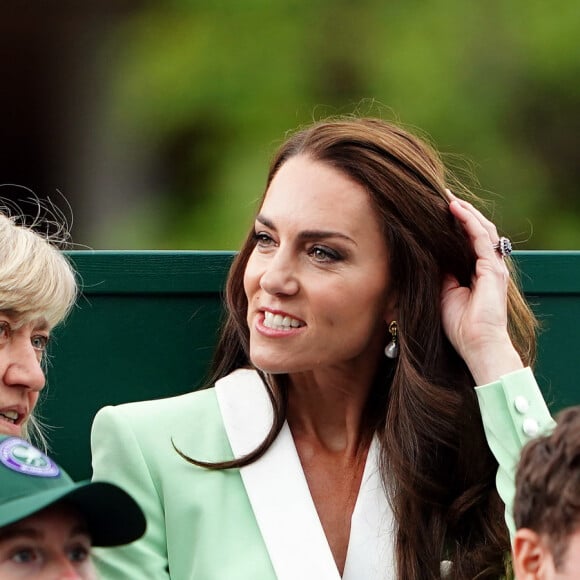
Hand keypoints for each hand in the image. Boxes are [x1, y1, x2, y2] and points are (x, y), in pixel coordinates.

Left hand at [440, 191, 522, 384]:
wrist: (476, 345)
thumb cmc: (457, 325)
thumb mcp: (440, 293)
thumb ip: (437, 273)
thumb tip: (422, 256)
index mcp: (474, 271)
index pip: (464, 239)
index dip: (452, 223)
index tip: (433, 209)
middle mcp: (486, 265)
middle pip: (475, 229)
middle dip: (458, 211)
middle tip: (439, 194)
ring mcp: (492, 266)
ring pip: (480, 228)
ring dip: (464, 211)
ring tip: (447, 197)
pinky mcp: (493, 269)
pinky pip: (481, 238)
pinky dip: (468, 221)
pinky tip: (455, 209)